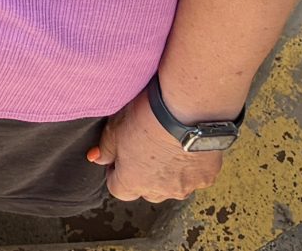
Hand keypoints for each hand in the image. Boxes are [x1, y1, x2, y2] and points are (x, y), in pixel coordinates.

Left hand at [89, 91, 227, 201]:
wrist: (188, 111)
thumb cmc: (148, 117)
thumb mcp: (115, 127)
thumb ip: (104, 148)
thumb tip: (95, 158)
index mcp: (132, 182)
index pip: (118, 189)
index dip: (116, 172)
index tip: (120, 157)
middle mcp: (159, 191)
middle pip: (146, 191)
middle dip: (143, 175)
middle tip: (145, 149)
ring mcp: (185, 187)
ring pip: (172, 186)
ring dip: (169, 173)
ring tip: (168, 146)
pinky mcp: (206, 177)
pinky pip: (195, 177)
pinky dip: (191, 166)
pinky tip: (188, 145)